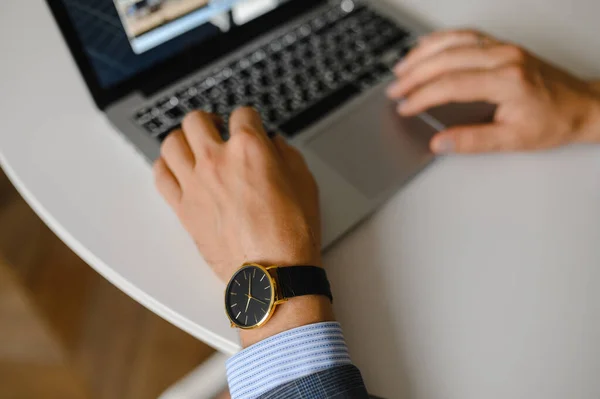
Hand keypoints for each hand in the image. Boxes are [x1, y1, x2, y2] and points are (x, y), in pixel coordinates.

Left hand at [153, 107, 320, 282]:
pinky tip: (177, 169)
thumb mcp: (305, 183)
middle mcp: (217, 160)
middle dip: (210, 121)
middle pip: (197, 120)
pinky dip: (166, 167)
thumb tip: (274, 144)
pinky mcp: (183, 208)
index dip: (249, 119)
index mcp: (249, 149)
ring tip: (193, 147)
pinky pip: (161, 175)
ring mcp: (195, 184)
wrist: (272, 273)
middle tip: (217, 130)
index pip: (242, 114)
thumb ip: (286, 154)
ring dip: (184, 140)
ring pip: (172, 142)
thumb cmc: (291, 234)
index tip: (249, 126)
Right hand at [387, 29, 599, 153]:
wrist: (581, 106)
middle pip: (447, 59)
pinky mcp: (502, 46)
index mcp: (506, 81)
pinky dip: (441, 39)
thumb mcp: (513, 140)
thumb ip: (473, 141)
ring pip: (454, 42)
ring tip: (400, 68)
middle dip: (415, 75)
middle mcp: (503, 58)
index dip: (422, 96)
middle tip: (394, 90)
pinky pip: (466, 35)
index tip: (405, 107)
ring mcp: (503, 48)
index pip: (451, 85)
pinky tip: (426, 47)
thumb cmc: (553, 122)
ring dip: (423, 53)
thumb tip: (440, 143)